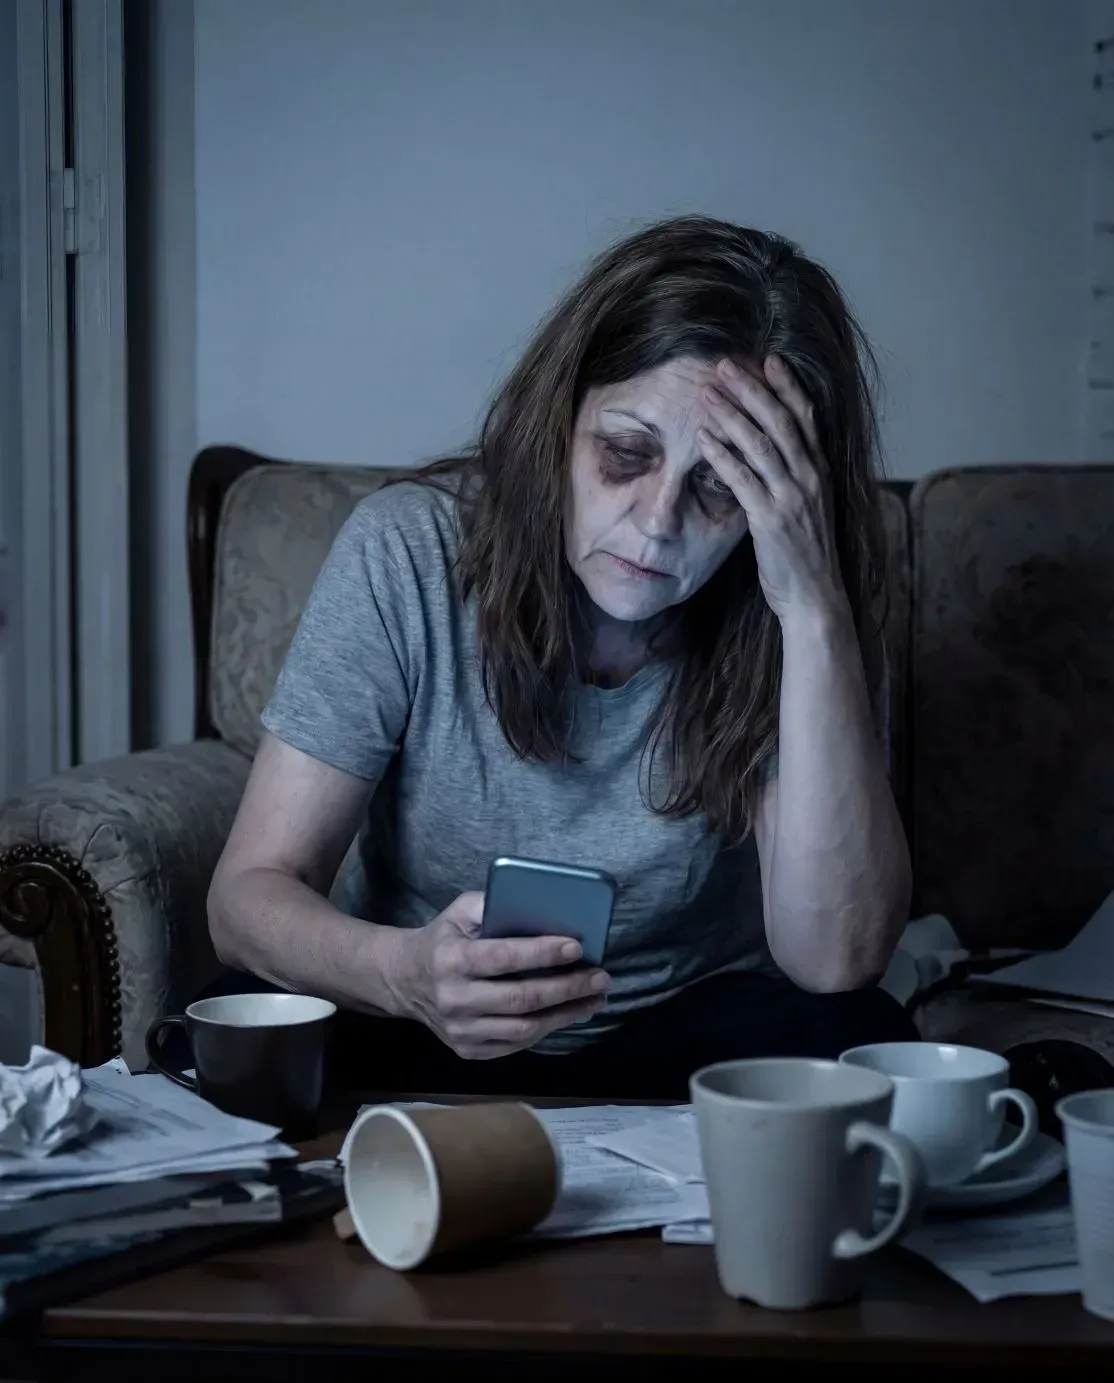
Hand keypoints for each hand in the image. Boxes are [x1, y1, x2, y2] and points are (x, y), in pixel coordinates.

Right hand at [386, 892, 609, 1059]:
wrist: (403, 980)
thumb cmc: (442, 939)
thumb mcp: (460, 911)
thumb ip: (493, 905)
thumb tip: (542, 907)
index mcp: (452, 960)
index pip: (504, 958)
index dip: (543, 953)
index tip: (577, 946)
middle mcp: (455, 999)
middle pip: (521, 999)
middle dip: (567, 988)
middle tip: (600, 977)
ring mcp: (461, 1030)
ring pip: (523, 1029)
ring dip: (565, 1014)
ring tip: (594, 998)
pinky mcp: (468, 1050)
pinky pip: (515, 1045)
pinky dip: (546, 1029)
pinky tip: (568, 1014)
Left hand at [697, 355, 845, 623]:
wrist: (815, 597)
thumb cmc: (806, 554)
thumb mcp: (809, 507)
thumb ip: (796, 477)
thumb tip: (774, 452)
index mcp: (820, 472)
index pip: (806, 417)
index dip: (788, 386)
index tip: (768, 359)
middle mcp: (810, 478)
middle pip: (780, 421)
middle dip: (751, 389)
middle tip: (724, 365)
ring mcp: (791, 498)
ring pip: (760, 444)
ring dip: (731, 414)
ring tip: (707, 393)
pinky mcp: (770, 520)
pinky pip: (743, 479)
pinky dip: (722, 455)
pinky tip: (703, 438)